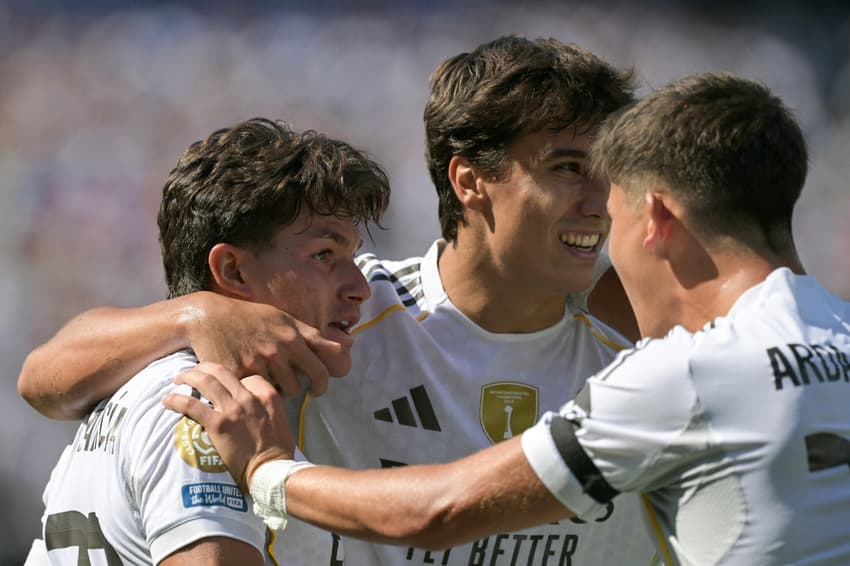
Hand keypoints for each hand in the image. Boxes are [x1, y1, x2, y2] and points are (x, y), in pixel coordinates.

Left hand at [163, 362, 294, 492]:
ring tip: (178, 379)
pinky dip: (176, 400)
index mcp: (267, 394)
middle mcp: (250, 397)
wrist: (271, 471)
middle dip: (203, 368)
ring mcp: (233, 409)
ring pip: (205, 381)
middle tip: (192, 373)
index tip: (221, 385)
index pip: (245, 375)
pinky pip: (192, 405)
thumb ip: (265, 406)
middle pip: (222, 371)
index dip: (230, 379)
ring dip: (188, 377)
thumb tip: (250, 405)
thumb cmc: (278, 451)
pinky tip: (167, 400)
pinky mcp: (218, 424)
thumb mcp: (280, 418)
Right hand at [183, 292, 347, 396]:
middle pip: (299, 386)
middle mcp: (277, 350)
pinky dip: (254, 392)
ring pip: (278, 393)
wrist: (209, 317)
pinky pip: (255, 393)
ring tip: (269, 382)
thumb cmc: (251, 317)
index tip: (317, 390)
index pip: (320, 370)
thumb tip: (347, 345)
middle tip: (291, 388)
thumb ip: (314, 336)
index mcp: (292, 337)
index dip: (322, 384)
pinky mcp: (237, 374)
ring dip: (276, 391)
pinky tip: (250, 384)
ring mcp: (257, 363)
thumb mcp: (284, 319)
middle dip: (298, 390)